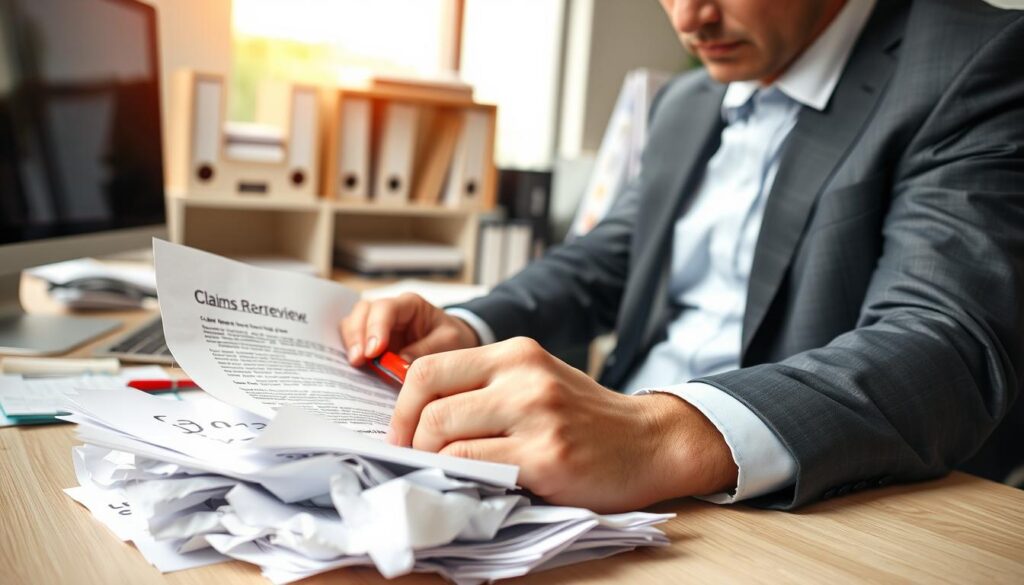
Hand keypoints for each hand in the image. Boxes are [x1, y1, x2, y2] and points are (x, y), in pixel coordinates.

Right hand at [340, 293, 480, 365]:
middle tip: (358, 360)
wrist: (456, 345)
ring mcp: (377, 326)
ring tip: (355, 365)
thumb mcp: (449, 343)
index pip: (386, 308)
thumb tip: (398, 363)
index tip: (374, 351)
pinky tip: (351, 368)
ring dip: (350, 343)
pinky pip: (353, 343)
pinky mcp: (371, 343)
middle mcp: (389, 311)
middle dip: (357, 335)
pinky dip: (349, 352)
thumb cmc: (453, 338)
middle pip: (362, 312)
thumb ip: (425, 350)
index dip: (376, 327)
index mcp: (410, 305)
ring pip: (352, 324)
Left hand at [390, 337, 738, 512]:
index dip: (402, 407)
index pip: (428, 369)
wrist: (649, 442)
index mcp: (515, 353)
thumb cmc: (585, 418)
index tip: (401, 433)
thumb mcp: (536, 382)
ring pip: (444, 436)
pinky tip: (475, 482)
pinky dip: (461, 478)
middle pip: (429, 405)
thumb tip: (416, 418)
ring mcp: (536, 416)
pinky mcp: (546, 457)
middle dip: (410, 440)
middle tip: (415, 460)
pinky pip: (474, 467)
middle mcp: (523, 377)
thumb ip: (484, 389)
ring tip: (445, 472)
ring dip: (432, 461)